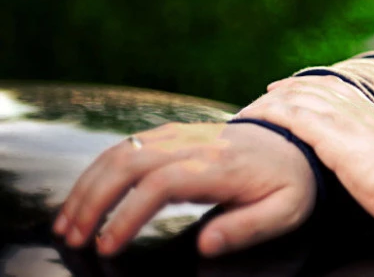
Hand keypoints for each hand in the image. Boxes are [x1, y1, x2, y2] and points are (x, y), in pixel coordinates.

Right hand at [53, 122, 315, 256]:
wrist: (298, 141)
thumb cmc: (290, 182)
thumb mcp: (285, 211)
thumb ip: (246, 228)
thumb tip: (204, 245)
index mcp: (222, 166)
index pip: (163, 184)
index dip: (129, 214)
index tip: (107, 247)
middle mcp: (197, 144)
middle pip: (132, 162)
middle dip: (94, 200)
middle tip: (72, 239)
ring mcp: (184, 135)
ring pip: (124, 150)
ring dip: (89, 185)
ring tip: (67, 224)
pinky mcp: (176, 134)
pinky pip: (129, 145)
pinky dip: (99, 169)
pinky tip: (84, 197)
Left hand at [237, 76, 373, 236]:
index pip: (343, 92)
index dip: (318, 89)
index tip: (301, 90)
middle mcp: (362, 112)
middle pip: (318, 89)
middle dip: (292, 88)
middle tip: (271, 91)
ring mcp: (347, 122)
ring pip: (301, 98)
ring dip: (275, 99)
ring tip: (255, 103)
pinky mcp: (334, 138)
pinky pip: (293, 117)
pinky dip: (271, 113)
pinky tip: (255, 116)